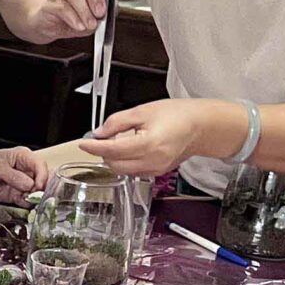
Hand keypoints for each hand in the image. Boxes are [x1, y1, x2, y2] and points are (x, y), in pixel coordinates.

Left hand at [0, 147, 47, 205]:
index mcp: (24, 157)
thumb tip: (30, 185)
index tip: (38, 187)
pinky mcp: (17, 195)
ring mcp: (22, 184)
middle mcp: (26, 170)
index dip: (42, 176)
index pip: (40, 166)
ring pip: (37, 192)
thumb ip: (14, 176)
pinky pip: (27, 201)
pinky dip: (27, 204)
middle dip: (41, 189)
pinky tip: (23, 204)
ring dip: (35, 198)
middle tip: (36, 197)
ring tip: (27, 200)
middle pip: (42, 180)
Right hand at [21, 0, 116, 42]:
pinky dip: (74, 18)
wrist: (48, 24)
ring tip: (91, 24)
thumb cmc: (74, 16)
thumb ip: (101, 13)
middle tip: (100, 12)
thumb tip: (105, 16)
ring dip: (85, 11)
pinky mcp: (49, 4)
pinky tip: (79, 26)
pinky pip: (62, 7)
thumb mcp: (93, 16)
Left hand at [80, 98, 229, 178]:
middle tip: (101, 139)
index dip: (94, 147)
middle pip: (115, 164)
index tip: (84, 143)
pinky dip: (126, 162)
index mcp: (148, 144)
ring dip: (114, 159)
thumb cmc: (177, 115)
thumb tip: (99, 132)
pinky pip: (134, 172)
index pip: (112, 151)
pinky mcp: (158, 173)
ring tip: (118, 141)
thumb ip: (117, 122)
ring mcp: (156, 170)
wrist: (200, 125)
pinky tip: (130, 149)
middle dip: (104, 153)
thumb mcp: (143, 111)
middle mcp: (152, 161)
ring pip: (123, 171)